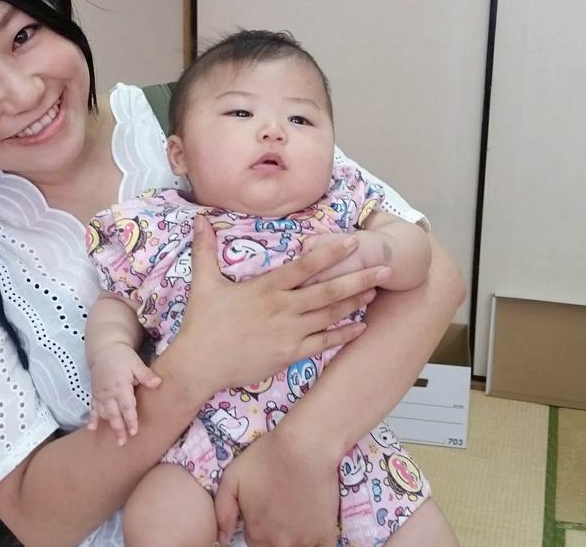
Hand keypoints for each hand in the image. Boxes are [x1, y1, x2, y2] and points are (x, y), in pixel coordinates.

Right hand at [87, 342, 160, 444]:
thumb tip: (158, 383)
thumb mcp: (136, 363)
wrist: (104, 349)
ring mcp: (100, 394)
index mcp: (120, 386)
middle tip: (123, 443)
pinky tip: (91, 429)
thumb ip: (146, 375)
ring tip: (116, 439)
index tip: (134, 432)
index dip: (130, 420)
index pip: (127, 406)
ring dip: (109, 426)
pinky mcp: (94, 393)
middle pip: (114, 414)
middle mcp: (108, 392)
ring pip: (104, 413)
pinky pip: (92, 408)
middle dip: (119, 429)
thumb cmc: (123, 357)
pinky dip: (92, 418)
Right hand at [164, 217, 383, 394]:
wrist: (200, 363)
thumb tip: (199, 221)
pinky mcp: (290, 354)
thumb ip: (205, 250)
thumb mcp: (203, 283)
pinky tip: (360, 327)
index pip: (305, 266)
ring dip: (355, 303)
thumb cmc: (202, 323)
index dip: (331, 253)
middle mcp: (282, 308)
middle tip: (385, 269)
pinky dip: (344, 334)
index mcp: (266, 288)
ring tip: (375, 293)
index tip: (353, 242)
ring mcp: (289, 333)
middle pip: (329, 290)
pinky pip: (323, 343)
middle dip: (359, 278)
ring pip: (330, 315)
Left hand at [214, 432, 339, 546]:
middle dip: (275, 535)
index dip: (257, 529)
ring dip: (295, 538)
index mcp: (256, 533)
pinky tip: (312, 529)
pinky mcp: (326, 535)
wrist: (304, 448)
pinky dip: (315, 543)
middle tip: (281, 512)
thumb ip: (223, 512)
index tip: (263, 514)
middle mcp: (279, 543)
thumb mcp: (231, 478)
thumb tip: (223, 538)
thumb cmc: (265, 458)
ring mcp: (304, 541)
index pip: (254, 544)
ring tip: (296, 517)